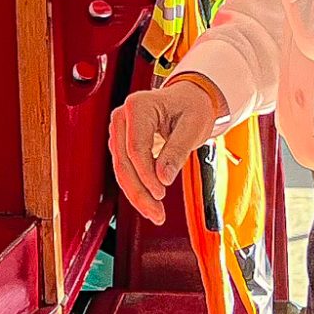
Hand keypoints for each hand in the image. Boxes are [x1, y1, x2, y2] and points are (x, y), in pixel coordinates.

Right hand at [107, 79, 221, 225]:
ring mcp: (120, 131)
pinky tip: (149, 203)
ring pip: (122, 170)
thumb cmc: (193, 106)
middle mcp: (122, 117)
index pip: (135, 148)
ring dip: (137, 194)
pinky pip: (126, 170)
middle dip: (139, 191)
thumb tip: (163, 178)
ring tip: (155, 214)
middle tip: (156, 213)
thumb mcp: (193, 127)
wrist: (191, 99)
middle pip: (123, 162)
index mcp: (137, 106)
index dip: (146, 175)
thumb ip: (177, 151)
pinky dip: (137, 188)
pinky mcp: (123, 144)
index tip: (161, 193)